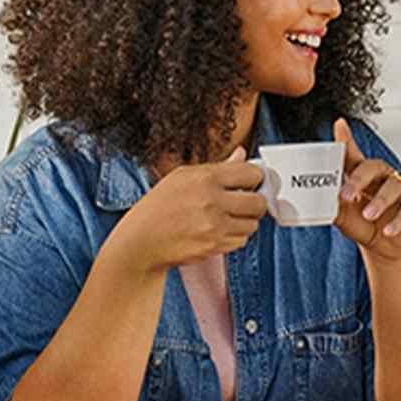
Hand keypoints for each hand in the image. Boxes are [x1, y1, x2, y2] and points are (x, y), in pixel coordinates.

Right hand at [119, 147, 267, 271]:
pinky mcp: (214, 246)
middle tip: (247, 202)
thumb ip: (219, 167)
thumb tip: (242, 154)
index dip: (256, 178)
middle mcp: (212, 201)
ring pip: (252, 224)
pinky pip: (241, 241)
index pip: (252, 173)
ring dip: (245, 221)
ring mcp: (214, 226)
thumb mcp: (184, 176)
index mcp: (206, 178)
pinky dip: (235, 237)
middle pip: (259, 202)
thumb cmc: (160, 206)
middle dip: (256, 202)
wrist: (142, 240)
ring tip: (228, 217)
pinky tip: (220, 230)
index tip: (252, 182)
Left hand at [333, 118, 400, 262]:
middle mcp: (382, 175)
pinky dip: (397, 221)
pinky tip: (388, 230)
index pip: (352, 156)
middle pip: (372, 167)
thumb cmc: (364, 225)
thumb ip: (332, 206)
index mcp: (362, 175)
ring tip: (368, 216)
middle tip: (346, 195)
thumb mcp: (343, 217)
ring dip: (379, 202)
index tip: (339, 125)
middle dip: (358, 180)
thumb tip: (316, 202)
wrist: (385, 248)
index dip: (346, 140)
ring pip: (392, 187)